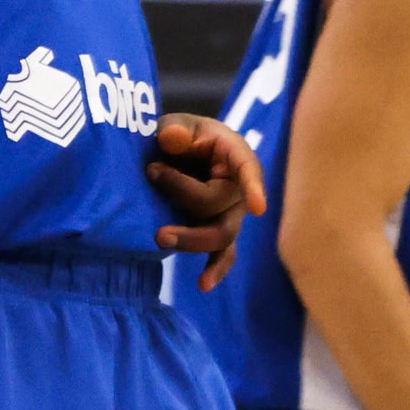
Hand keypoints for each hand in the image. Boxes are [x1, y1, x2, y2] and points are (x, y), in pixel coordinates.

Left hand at [143, 114, 268, 287]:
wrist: (176, 154)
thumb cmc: (180, 136)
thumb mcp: (176, 124)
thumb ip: (174, 129)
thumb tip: (173, 141)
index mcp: (236, 155)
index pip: (248, 169)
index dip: (254, 187)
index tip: (258, 206)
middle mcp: (239, 189)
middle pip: (221, 205)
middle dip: (186, 195)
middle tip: (151, 173)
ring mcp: (230, 214)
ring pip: (221, 235)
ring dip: (191, 238)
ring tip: (159, 236)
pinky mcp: (217, 232)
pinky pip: (223, 255)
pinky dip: (215, 270)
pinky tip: (203, 284)